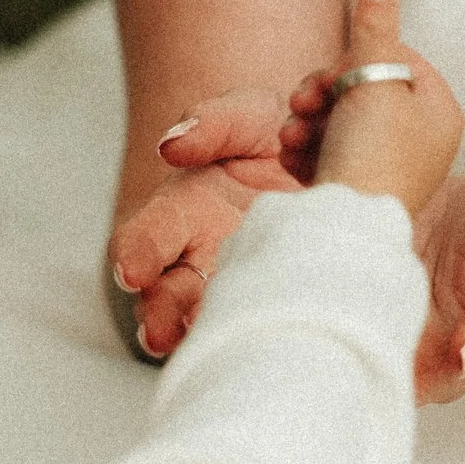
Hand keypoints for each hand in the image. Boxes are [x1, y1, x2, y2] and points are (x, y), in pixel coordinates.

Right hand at [109, 87, 306, 357]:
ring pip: (207, 320)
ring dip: (202, 336)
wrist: (332, 153)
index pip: (148, 235)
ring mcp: (238, 283)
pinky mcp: (276, 299)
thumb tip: (172, 146)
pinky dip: (260, 334)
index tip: (132, 271)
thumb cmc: (275, 135)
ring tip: (204, 349)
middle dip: (160, 314)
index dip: (137, 252)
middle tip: (158, 333)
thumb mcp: (248, 114)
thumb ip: (211, 122)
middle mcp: (202, 257)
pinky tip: (268, 342)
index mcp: (185, 210)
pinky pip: (262, 324)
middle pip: (167, 294)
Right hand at [308, 0, 461, 214]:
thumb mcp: (375, 78)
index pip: (395, 56)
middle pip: (364, 87)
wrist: (344, 230)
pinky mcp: (358, 186)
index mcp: (440, 111)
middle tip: (304, 101)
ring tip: (295, 133)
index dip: (357, 58)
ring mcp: (389, 165)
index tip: (337, 75)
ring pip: (340, 118)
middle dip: (325, 91)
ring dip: (310, 119)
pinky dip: (308, 148)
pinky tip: (294, 155)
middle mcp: (421, 139)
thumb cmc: (370, 157)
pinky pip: (329, 151)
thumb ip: (376, 23)